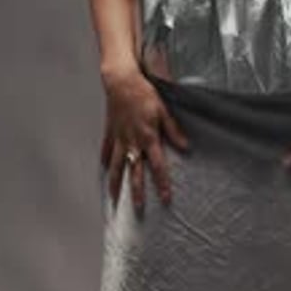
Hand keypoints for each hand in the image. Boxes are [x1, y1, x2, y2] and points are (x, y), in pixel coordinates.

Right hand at [99, 64, 189, 208]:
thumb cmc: (144, 93)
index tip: (165, 198)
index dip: (162, 183)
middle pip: (134, 173)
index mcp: (148, 138)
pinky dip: (106, 161)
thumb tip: (186, 146)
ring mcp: (119, 139)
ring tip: (114, 199)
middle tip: (138, 209)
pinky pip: (106, 150)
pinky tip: (105, 170)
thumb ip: (174, 131)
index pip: (158, 166)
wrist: (120, 81)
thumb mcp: (164, 111)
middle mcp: (132, 142)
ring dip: (115, 184)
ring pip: (116, 167)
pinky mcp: (110, 132)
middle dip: (136, 192)